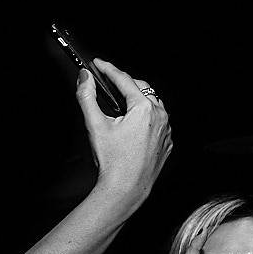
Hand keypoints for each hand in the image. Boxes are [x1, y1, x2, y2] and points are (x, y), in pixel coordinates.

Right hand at [77, 59, 171, 203]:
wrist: (127, 189)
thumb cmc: (113, 161)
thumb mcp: (95, 124)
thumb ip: (87, 96)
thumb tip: (85, 77)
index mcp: (144, 110)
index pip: (125, 80)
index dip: (108, 69)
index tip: (98, 64)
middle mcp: (161, 117)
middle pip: (143, 89)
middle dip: (125, 82)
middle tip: (109, 80)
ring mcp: (167, 131)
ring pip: (153, 105)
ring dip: (138, 98)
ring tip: (121, 99)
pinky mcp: (167, 143)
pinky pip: (159, 122)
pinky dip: (147, 116)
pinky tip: (134, 121)